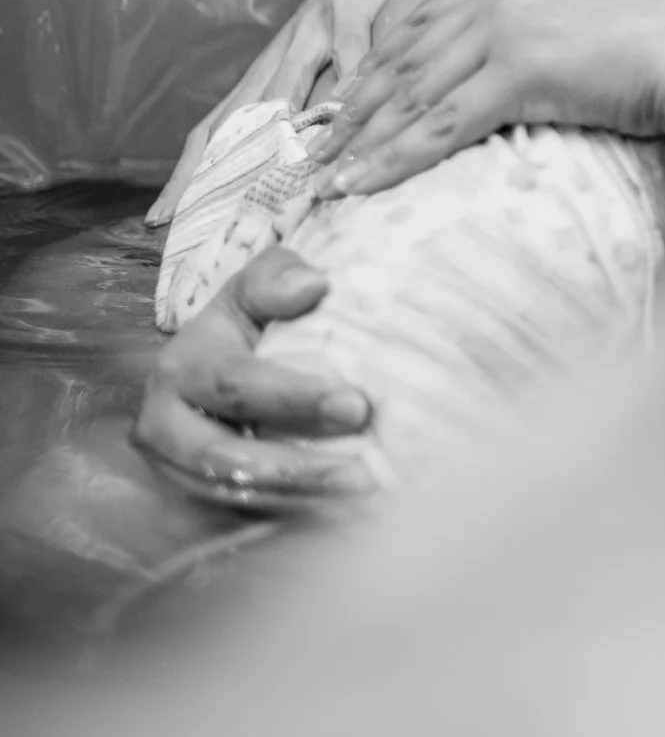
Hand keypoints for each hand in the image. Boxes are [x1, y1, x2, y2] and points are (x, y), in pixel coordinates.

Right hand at [130, 247, 374, 509]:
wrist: (219, 366)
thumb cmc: (250, 322)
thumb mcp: (256, 287)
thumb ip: (277, 279)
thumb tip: (312, 286)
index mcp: (182, 367)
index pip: (237, 385)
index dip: (295, 397)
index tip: (357, 404)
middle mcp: (166, 425)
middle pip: (223, 456)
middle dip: (294, 467)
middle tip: (362, 471)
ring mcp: (175, 471)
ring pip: (230, 497)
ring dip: (295, 502)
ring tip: (358, 498)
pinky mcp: (193, 503)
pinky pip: (236, 520)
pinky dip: (286, 522)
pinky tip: (338, 519)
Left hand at [151, 0, 449, 224]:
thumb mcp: (338, 54)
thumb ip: (326, 100)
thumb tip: (317, 161)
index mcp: (274, 67)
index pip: (220, 128)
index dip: (190, 173)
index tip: (162, 219)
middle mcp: (282, 52)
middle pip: (232, 120)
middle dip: (204, 171)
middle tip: (179, 218)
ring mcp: (314, 30)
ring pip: (280, 92)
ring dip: (266, 139)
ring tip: (252, 187)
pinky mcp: (352, 8)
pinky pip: (347, 54)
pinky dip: (345, 87)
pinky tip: (344, 117)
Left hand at [312, 0, 664, 197]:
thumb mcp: (628, 0)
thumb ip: (583, 12)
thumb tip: (579, 44)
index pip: (438, 13)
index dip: (392, 57)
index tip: (362, 93)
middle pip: (411, 49)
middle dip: (361, 100)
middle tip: (321, 142)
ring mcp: (511, 24)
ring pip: (414, 89)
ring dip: (363, 137)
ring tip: (326, 174)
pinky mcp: (521, 69)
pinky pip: (439, 123)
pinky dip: (393, 158)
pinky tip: (361, 185)